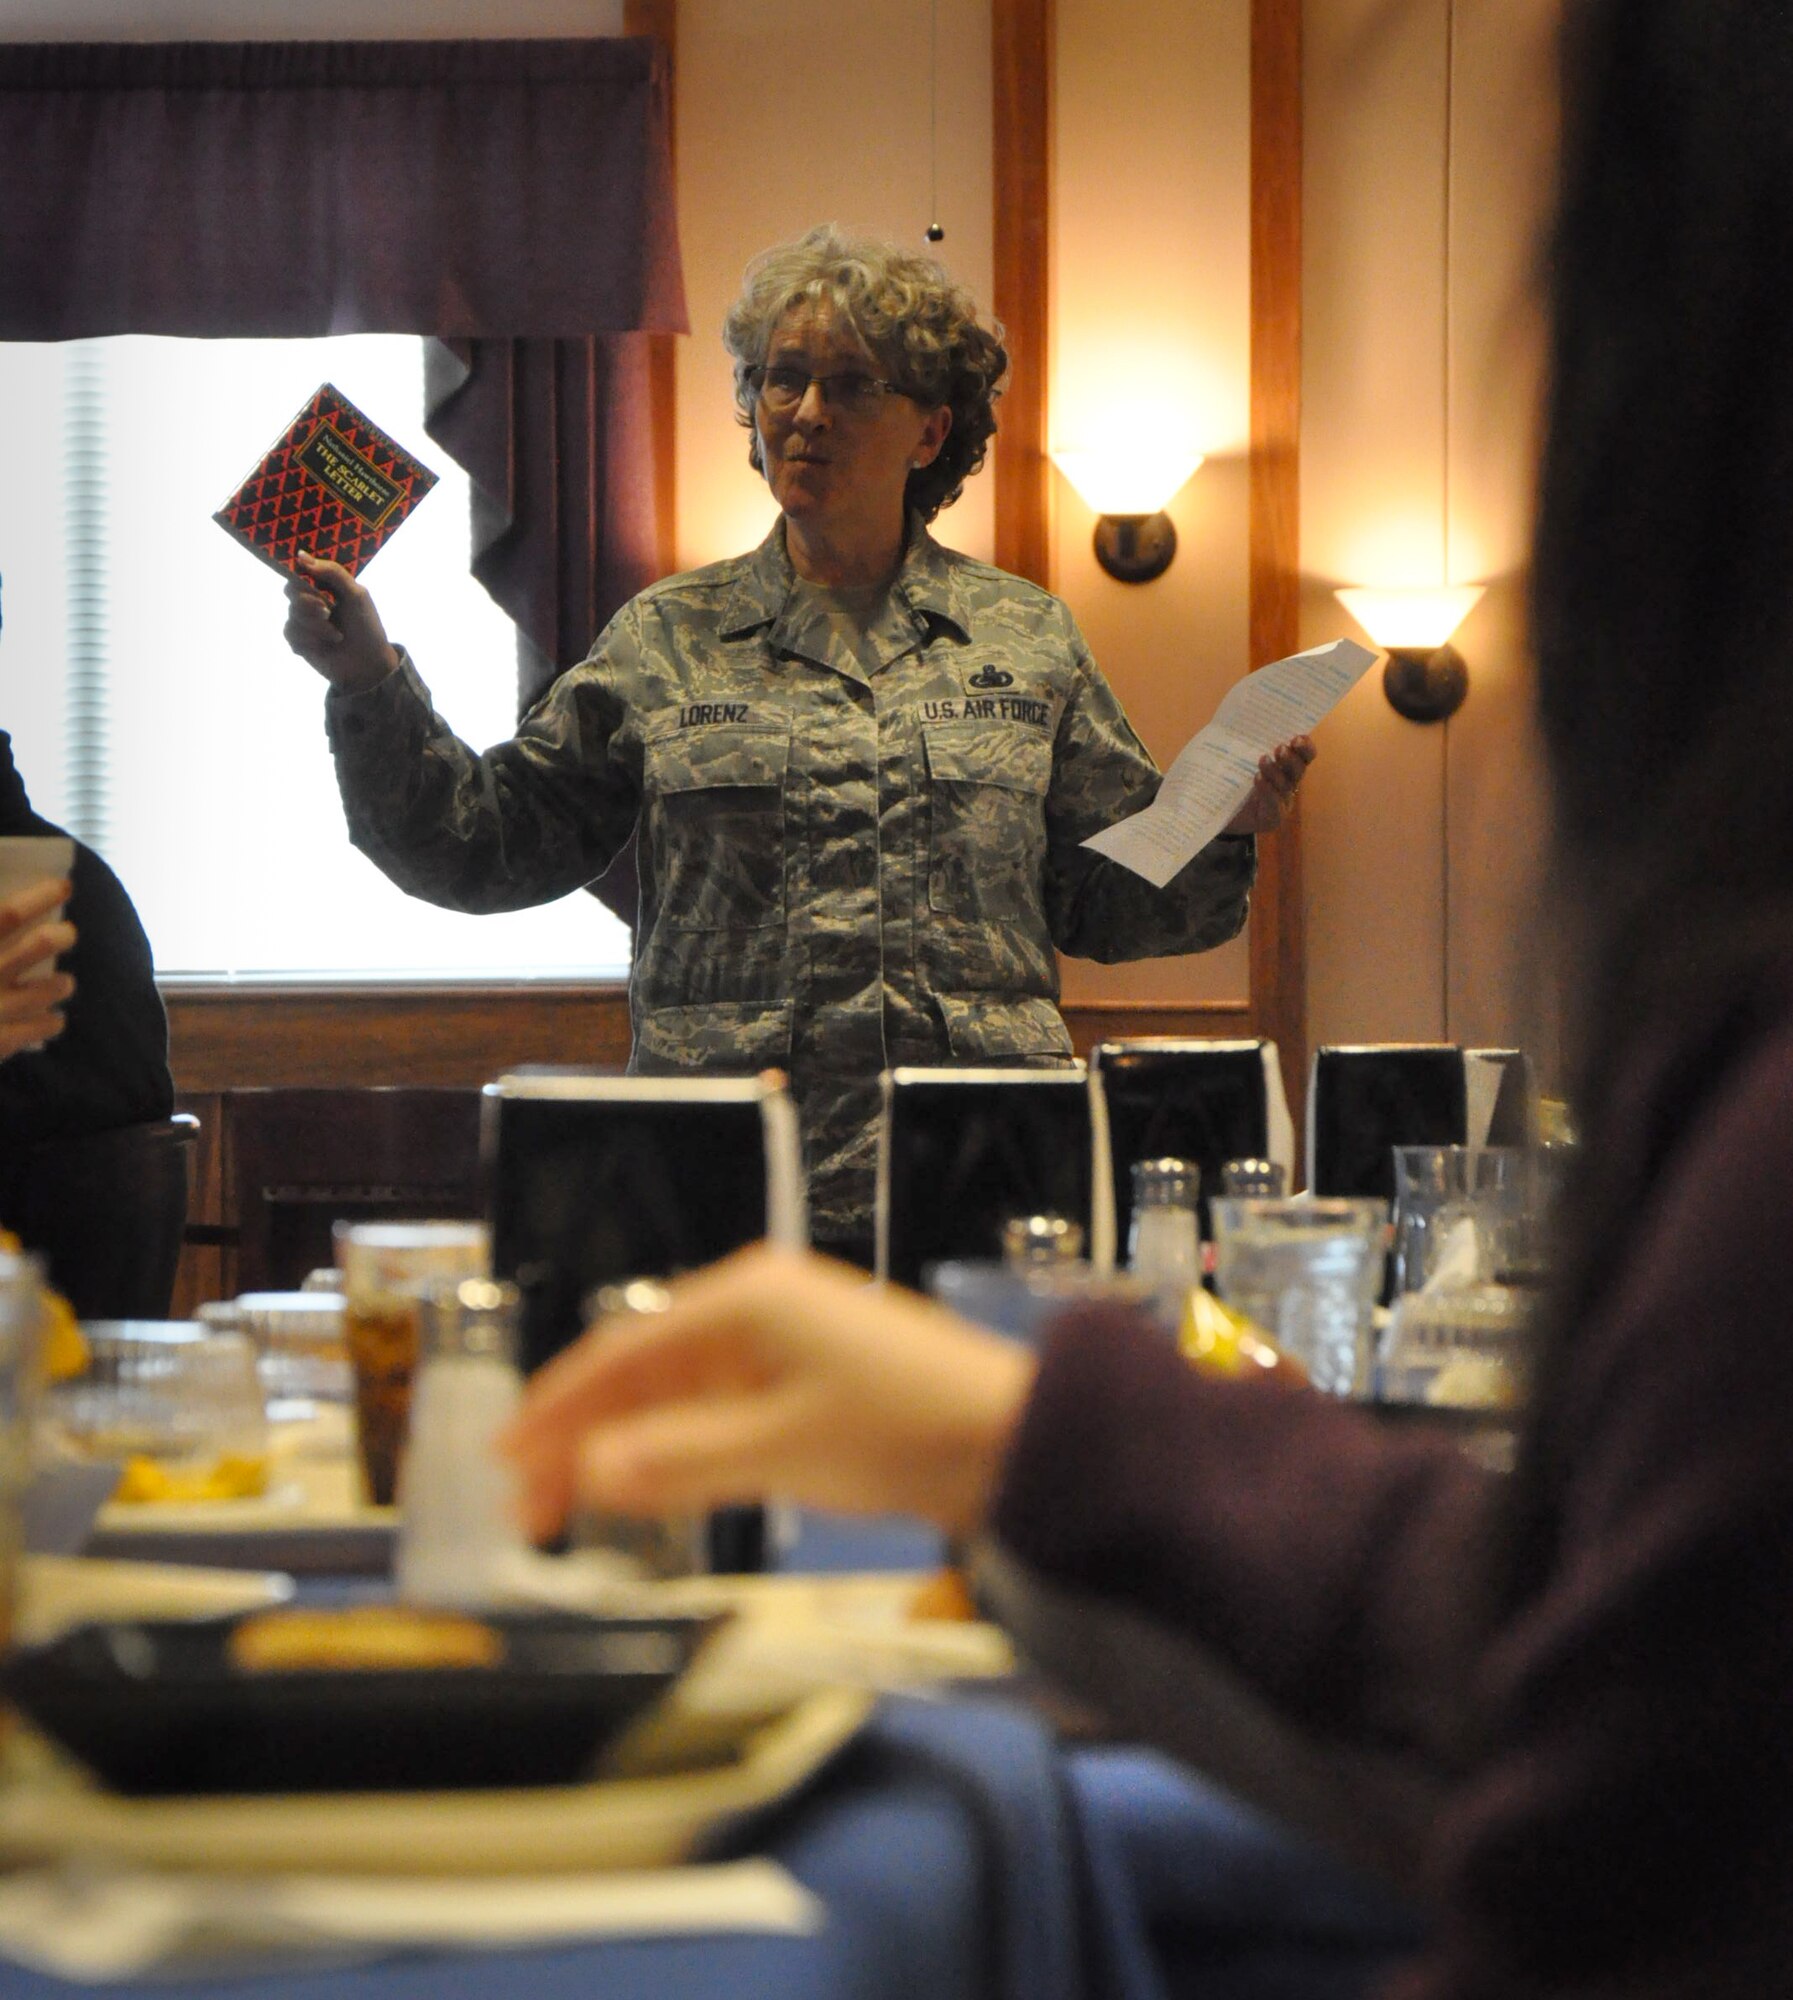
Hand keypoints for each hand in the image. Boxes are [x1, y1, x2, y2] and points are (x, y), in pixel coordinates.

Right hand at [0, 877, 75, 1058]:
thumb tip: (6, 916)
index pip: (7, 916)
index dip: (38, 898)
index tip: (63, 886)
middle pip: (37, 945)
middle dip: (59, 936)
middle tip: (67, 934)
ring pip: (49, 988)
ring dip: (60, 983)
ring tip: (64, 982)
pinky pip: (40, 1027)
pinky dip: (50, 1021)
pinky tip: (52, 1018)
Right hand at [283, 551, 399, 691]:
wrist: (369, 665)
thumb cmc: (367, 627)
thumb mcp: (356, 595)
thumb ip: (332, 573)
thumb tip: (300, 555)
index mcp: (325, 587)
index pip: (300, 572)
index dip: (301, 577)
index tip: (313, 585)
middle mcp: (311, 601)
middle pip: (290, 591)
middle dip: (309, 603)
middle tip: (328, 612)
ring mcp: (303, 622)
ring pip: (291, 614)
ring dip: (316, 626)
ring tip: (337, 636)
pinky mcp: (299, 641)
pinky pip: (290, 632)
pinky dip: (309, 640)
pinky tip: (323, 647)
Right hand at [503, 1243, 1037, 1539]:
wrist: (1014, 1440)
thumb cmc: (904, 1428)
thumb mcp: (784, 1448)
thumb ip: (680, 1460)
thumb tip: (586, 1472)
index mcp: (745, 1300)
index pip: (621, 1350)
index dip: (555, 1406)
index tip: (503, 1459)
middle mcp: (755, 1310)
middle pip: (640, 1372)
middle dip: (580, 1436)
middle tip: (528, 1508)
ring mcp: (782, 1346)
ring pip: (674, 1397)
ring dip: (624, 1449)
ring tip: (571, 1510)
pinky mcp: (806, 1386)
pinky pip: (716, 1414)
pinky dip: (676, 1452)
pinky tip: (650, 1492)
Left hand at [1223, 734, 1315, 835]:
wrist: (1215, 813)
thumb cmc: (1229, 781)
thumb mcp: (1235, 758)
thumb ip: (1242, 742)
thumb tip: (1236, 717)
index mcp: (1285, 766)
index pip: (1305, 755)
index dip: (1305, 746)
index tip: (1297, 737)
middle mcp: (1288, 784)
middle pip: (1300, 769)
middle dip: (1292, 758)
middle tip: (1279, 748)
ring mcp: (1282, 802)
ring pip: (1286, 785)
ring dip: (1275, 771)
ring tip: (1262, 760)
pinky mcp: (1272, 819)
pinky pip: (1275, 804)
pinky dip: (1267, 790)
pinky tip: (1258, 779)